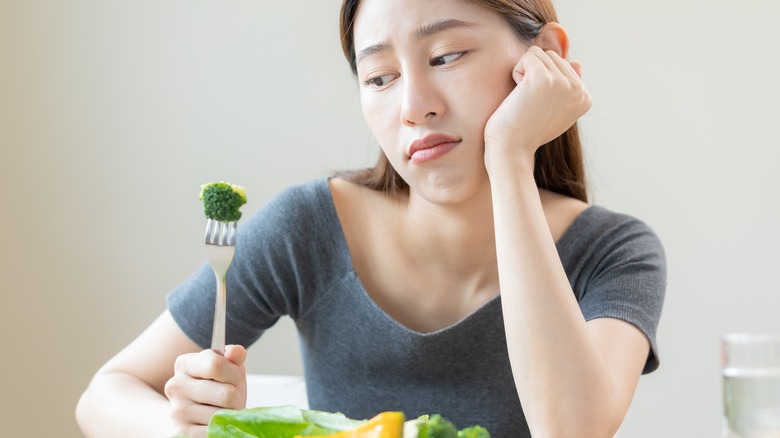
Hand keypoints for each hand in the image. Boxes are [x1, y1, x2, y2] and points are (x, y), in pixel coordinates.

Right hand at [164, 345, 247, 437]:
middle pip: (226, 394)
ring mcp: (178, 411)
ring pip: (223, 415)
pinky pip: (215, 431)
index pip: (216, 365)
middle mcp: (176, 386)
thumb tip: (237, 352)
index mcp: (184, 364)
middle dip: (237, 398)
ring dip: (231, 414)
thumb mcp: (226, 368)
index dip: (234, 374)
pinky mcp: (182, 433)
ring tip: (222, 410)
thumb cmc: (214, 387)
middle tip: (231, 398)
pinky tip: (215, 422)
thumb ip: (233, 358)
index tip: (234, 378)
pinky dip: (222, 428)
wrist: (192, 414)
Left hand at [484, 46, 590, 169]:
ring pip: (540, 53)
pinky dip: (516, 72)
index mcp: (585, 98)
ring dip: (525, 72)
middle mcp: (579, 90)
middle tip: (529, 101)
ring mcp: (564, 83)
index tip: (539, 106)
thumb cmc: (527, 132)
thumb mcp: (555, 111)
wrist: (512, 149)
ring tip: (524, 98)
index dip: (543, 81)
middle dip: (534, 73)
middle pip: (552, 56)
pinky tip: (518, 93)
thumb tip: (577, 62)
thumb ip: (568, 88)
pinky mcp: (544, 78)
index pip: (563, 65)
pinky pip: (528, 55)